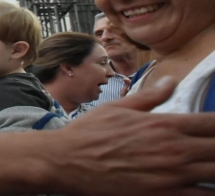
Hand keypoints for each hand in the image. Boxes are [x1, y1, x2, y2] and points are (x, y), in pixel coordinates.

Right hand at [48, 78, 214, 195]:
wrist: (65, 160)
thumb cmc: (88, 132)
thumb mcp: (118, 107)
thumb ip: (151, 96)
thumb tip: (172, 80)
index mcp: (165, 124)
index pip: (214, 124)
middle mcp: (174, 149)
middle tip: (212, 148)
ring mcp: (171, 176)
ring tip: (209, 165)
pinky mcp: (162, 195)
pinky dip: (207, 191)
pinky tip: (203, 185)